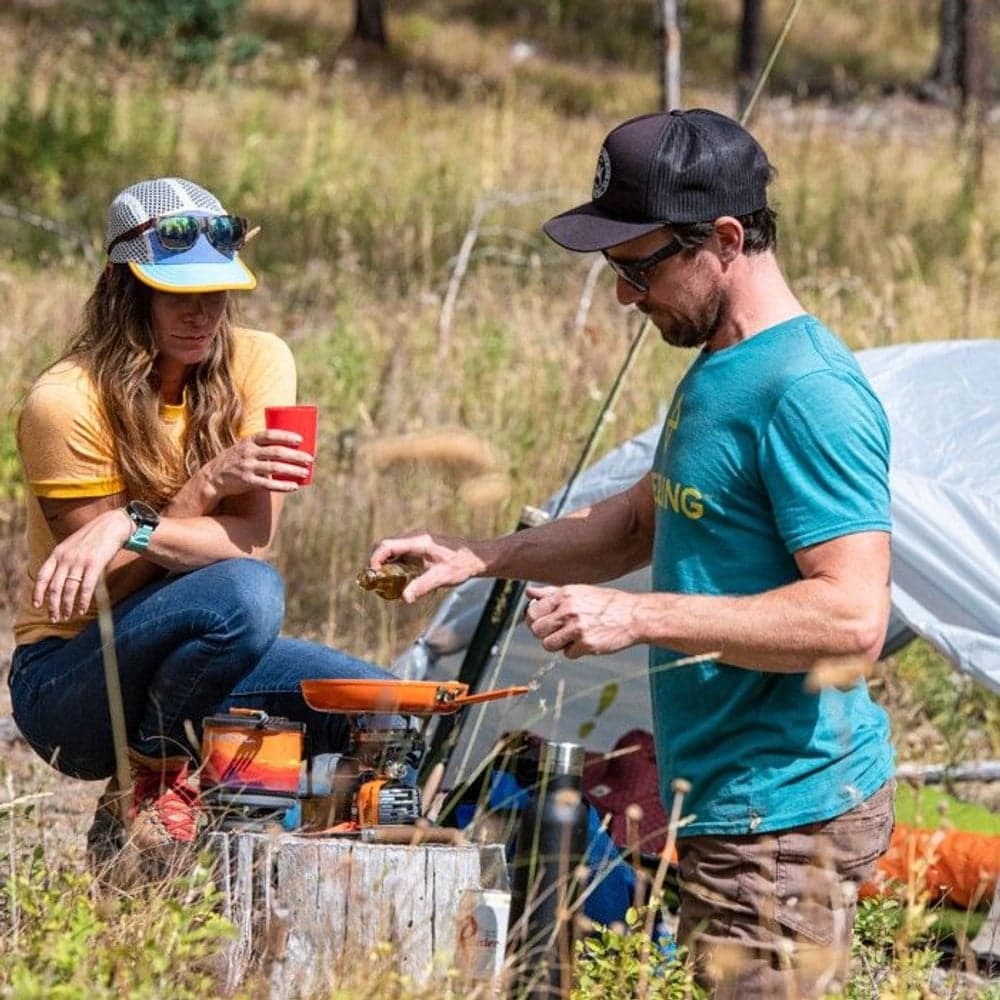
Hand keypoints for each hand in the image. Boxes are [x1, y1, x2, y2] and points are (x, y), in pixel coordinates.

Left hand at [33, 508, 132, 622]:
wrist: (112, 525)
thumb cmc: (93, 537)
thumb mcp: (72, 545)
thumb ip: (63, 560)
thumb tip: (58, 581)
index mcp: (58, 553)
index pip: (43, 576)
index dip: (38, 593)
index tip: (37, 606)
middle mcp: (66, 558)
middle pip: (55, 587)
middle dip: (53, 605)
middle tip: (55, 618)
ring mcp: (80, 561)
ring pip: (69, 590)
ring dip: (67, 606)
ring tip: (67, 616)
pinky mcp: (95, 564)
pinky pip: (86, 587)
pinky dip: (82, 601)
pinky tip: (82, 609)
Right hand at [201, 429, 313, 497]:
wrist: (213, 477)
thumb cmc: (236, 460)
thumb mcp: (244, 447)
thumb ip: (262, 446)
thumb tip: (289, 447)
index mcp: (248, 441)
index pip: (270, 435)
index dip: (286, 436)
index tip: (301, 440)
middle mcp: (248, 453)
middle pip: (276, 452)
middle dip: (295, 455)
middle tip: (310, 458)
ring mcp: (247, 467)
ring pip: (275, 468)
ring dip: (293, 470)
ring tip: (306, 472)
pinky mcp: (247, 482)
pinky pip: (268, 484)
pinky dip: (283, 486)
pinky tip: (294, 486)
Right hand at [367, 531, 485, 602]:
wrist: (475, 558)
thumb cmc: (460, 565)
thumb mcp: (441, 577)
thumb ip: (422, 586)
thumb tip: (404, 598)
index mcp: (418, 542)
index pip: (387, 545)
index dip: (375, 559)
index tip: (373, 574)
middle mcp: (414, 538)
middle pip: (384, 546)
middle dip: (376, 563)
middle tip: (376, 582)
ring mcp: (416, 542)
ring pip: (390, 549)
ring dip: (384, 564)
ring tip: (386, 583)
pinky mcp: (418, 547)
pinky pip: (399, 553)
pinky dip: (393, 564)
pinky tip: (399, 579)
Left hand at [524, 584, 641, 658]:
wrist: (633, 615)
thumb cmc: (605, 603)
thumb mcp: (578, 591)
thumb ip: (551, 593)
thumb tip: (528, 591)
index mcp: (565, 595)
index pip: (533, 611)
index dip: (533, 619)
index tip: (542, 622)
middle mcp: (569, 610)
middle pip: (536, 630)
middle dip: (543, 634)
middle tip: (556, 632)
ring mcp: (577, 628)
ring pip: (548, 644)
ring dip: (556, 645)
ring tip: (570, 638)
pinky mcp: (587, 644)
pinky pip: (567, 654)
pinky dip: (574, 651)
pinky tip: (585, 642)